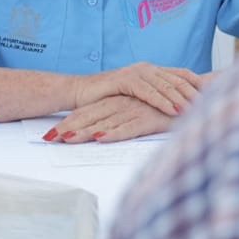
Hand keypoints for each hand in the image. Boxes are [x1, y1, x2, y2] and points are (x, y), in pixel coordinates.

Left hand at [44, 95, 171, 143]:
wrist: (190, 99)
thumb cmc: (162, 110)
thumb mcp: (136, 114)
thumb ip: (118, 122)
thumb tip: (98, 133)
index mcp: (118, 102)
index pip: (87, 113)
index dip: (68, 122)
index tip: (48, 135)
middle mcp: (123, 105)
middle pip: (90, 116)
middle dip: (68, 127)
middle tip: (48, 137)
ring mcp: (135, 111)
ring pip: (105, 122)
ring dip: (85, 131)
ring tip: (67, 138)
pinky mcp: (148, 118)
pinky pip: (128, 128)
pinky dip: (113, 133)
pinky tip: (100, 139)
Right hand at [73, 62, 201, 118]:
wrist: (81, 92)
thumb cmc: (108, 97)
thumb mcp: (136, 96)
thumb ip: (155, 97)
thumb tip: (178, 108)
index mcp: (152, 70)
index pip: (182, 74)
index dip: (200, 83)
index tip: (217, 94)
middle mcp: (147, 68)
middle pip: (178, 79)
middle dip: (197, 93)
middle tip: (213, 104)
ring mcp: (136, 72)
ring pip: (166, 85)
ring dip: (183, 99)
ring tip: (199, 110)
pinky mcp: (125, 80)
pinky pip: (149, 92)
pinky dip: (163, 102)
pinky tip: (174, 111)